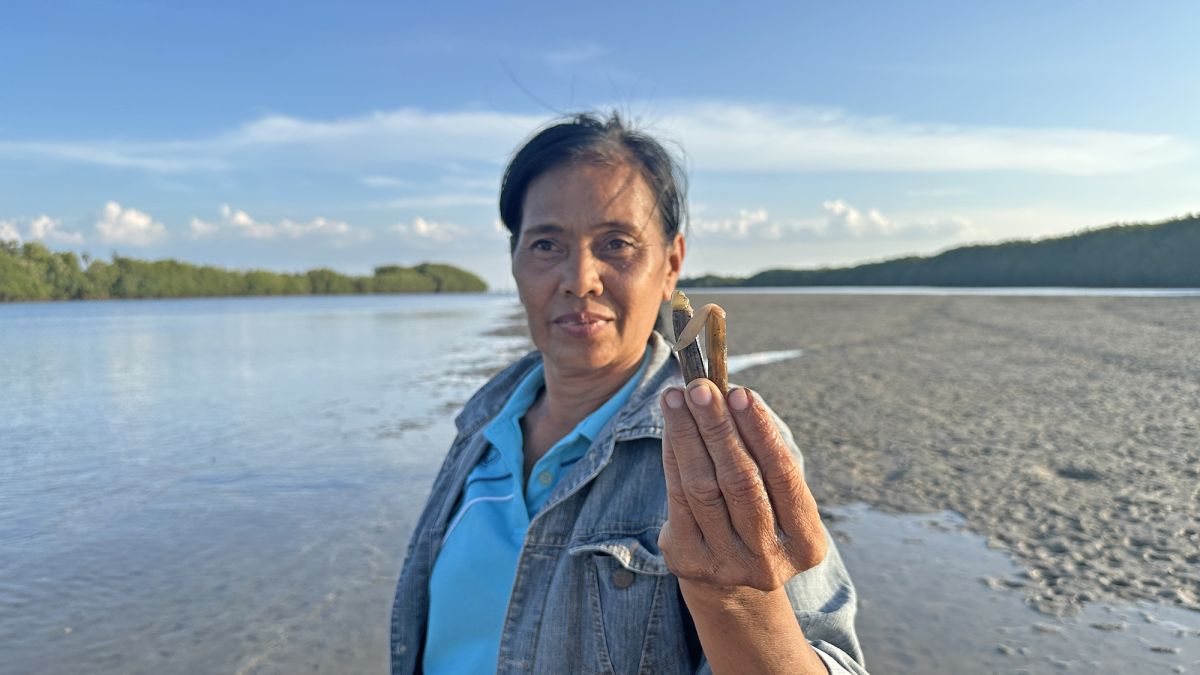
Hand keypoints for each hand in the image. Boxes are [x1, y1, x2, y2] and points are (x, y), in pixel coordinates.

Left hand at [658, 379, 826, 593]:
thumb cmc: (760, 517)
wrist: (731, 581)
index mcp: (806, 542)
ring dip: (687, 435)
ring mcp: (727, 565)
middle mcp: (770, 559)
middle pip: (739, 481)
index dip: (760, 431)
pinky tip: (671, 427)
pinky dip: (673, 455)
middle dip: (718, 427)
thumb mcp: (776, 496)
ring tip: (677, 398)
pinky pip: (677, 498)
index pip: (782, 476)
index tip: (740, 392)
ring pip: (703, 487)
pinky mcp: (690, 562)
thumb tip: (730, 393)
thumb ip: (762, 453)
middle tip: (700, 387)